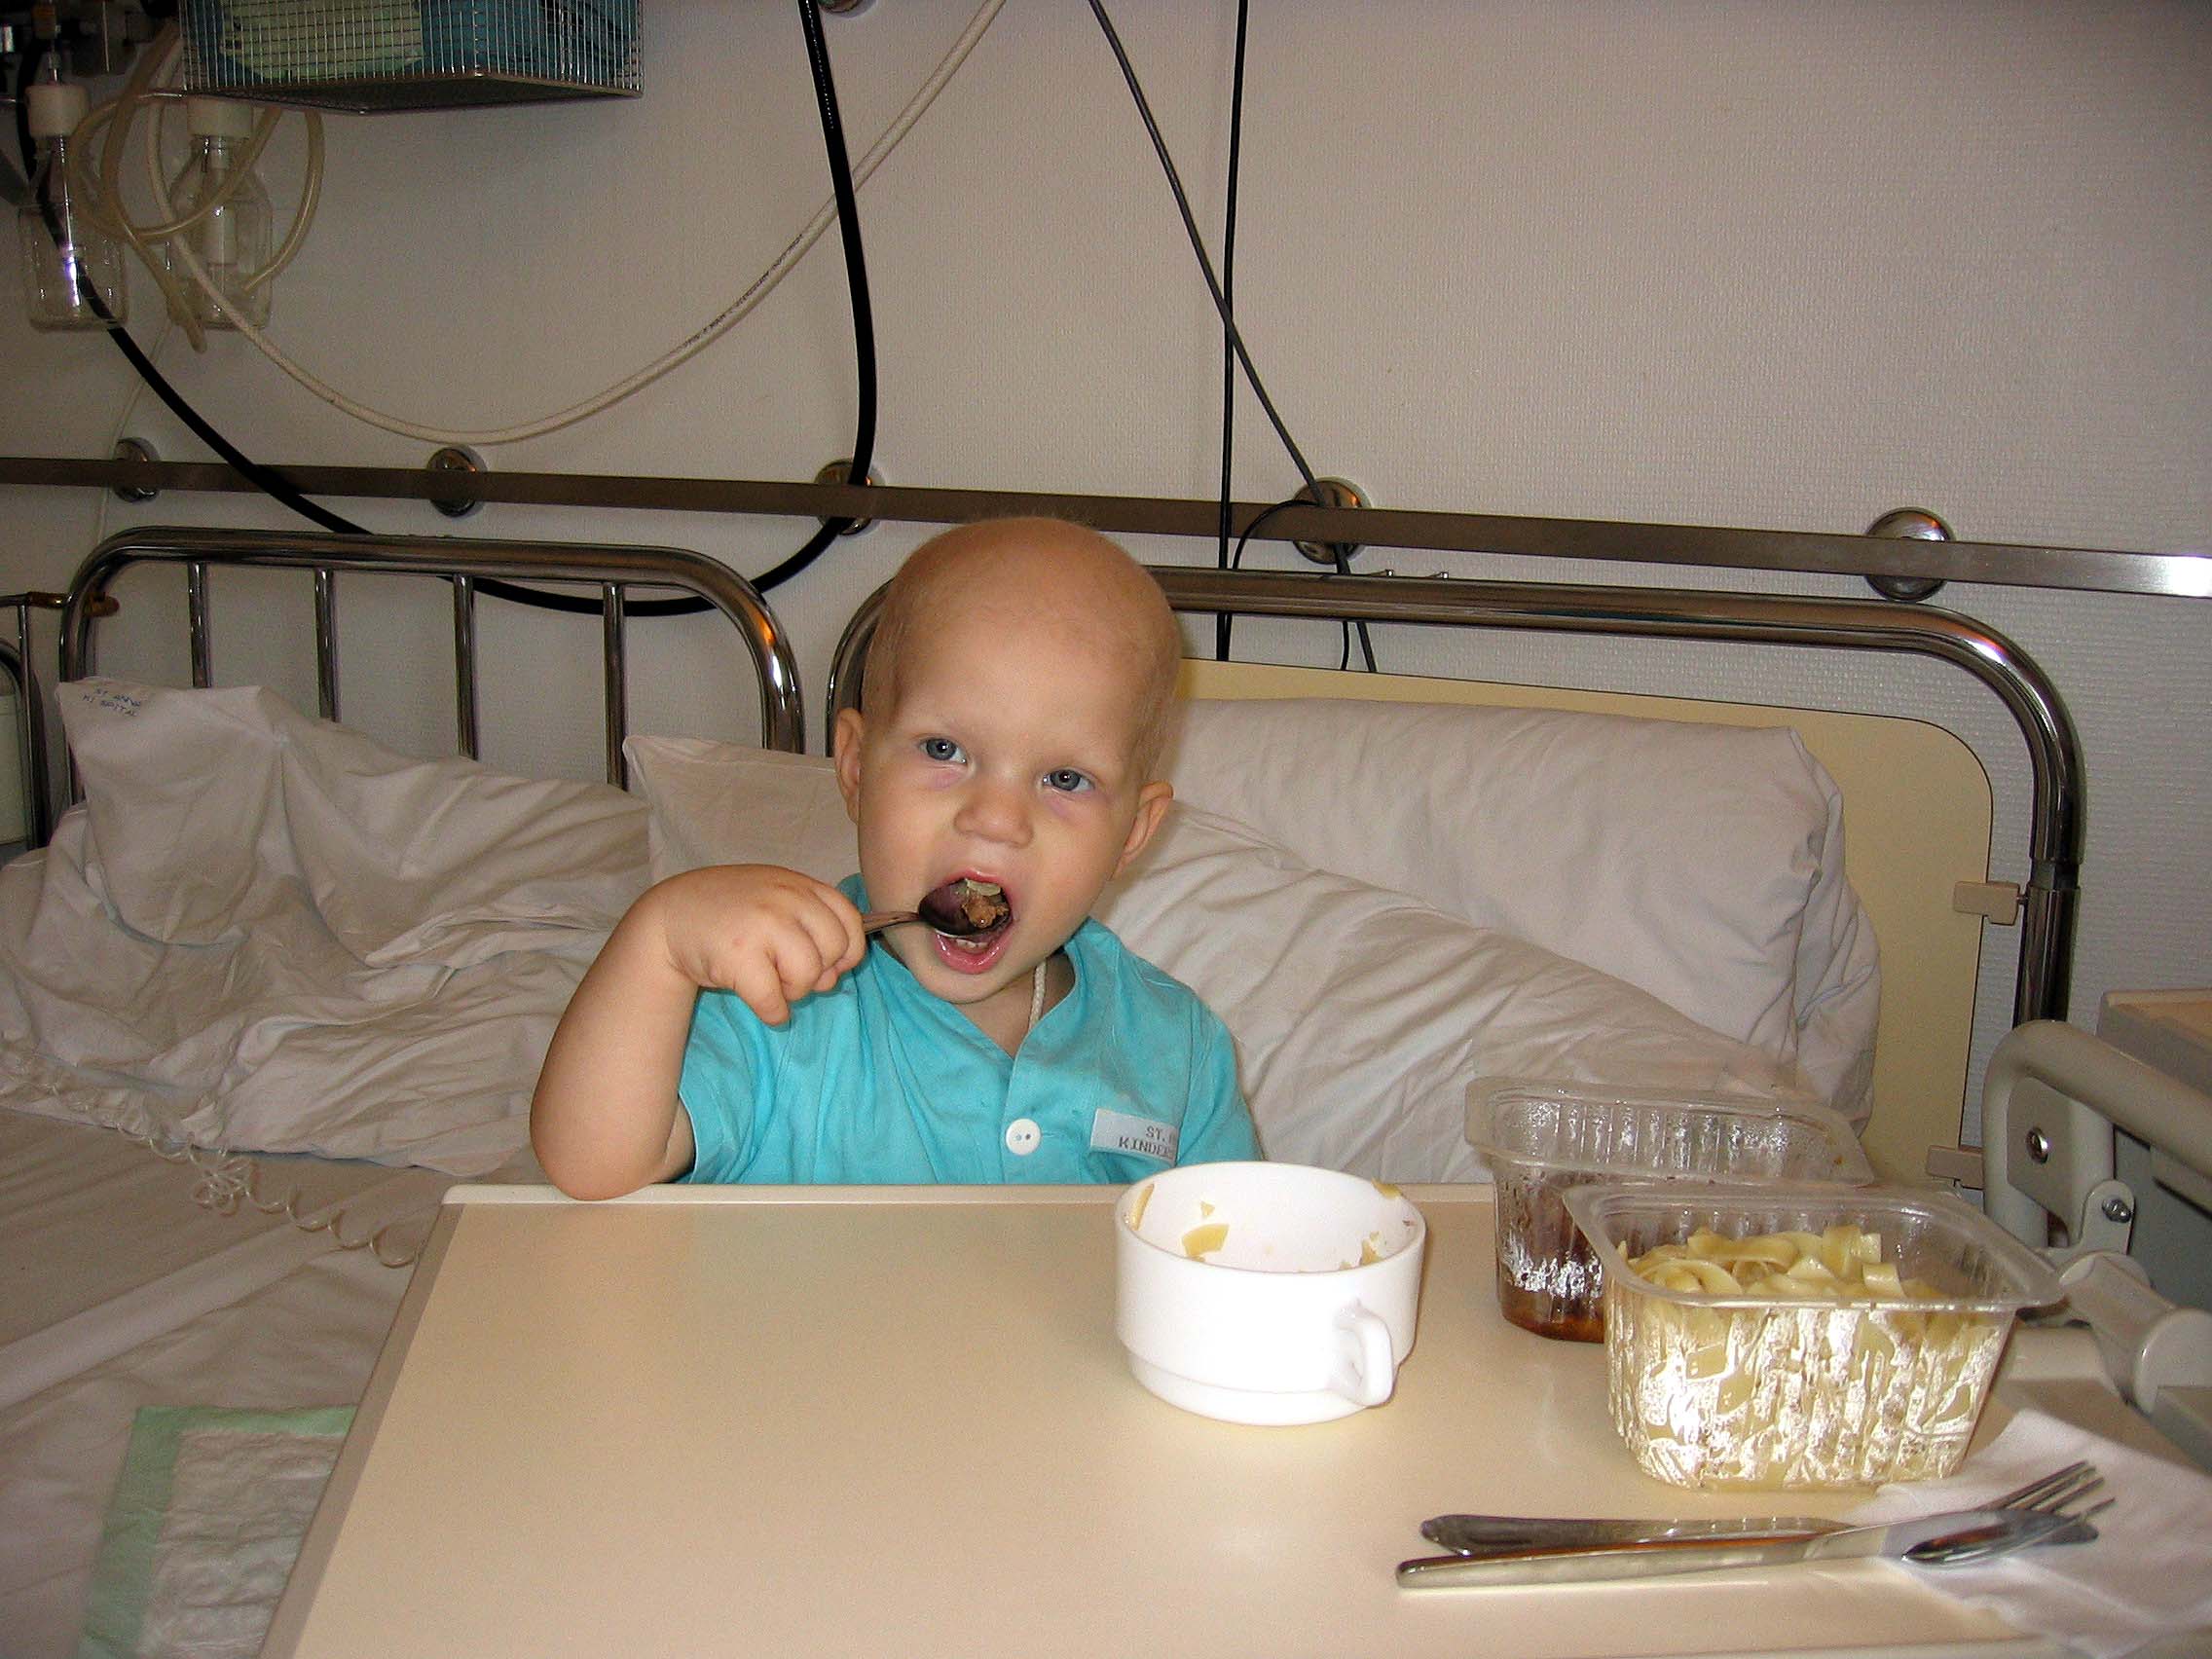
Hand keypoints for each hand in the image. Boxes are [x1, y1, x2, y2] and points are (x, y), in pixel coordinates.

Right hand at [646, 864, 865, 1025]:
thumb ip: (809, 924)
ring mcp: (762, 926)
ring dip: (793, 992)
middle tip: (788, 974)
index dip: (846, 951)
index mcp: (799, 885)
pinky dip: (773, 1012)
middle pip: (834, 950)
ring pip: (807, 975)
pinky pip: (774, 1001)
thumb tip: (833, 977)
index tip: (827, 963)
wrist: (670, 916)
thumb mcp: (774, 899)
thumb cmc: (729, 912)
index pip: (849, 921)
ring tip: (771, 983)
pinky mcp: (739, 956)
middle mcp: (785, 899)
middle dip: (817, 973)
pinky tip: (761, 1003)